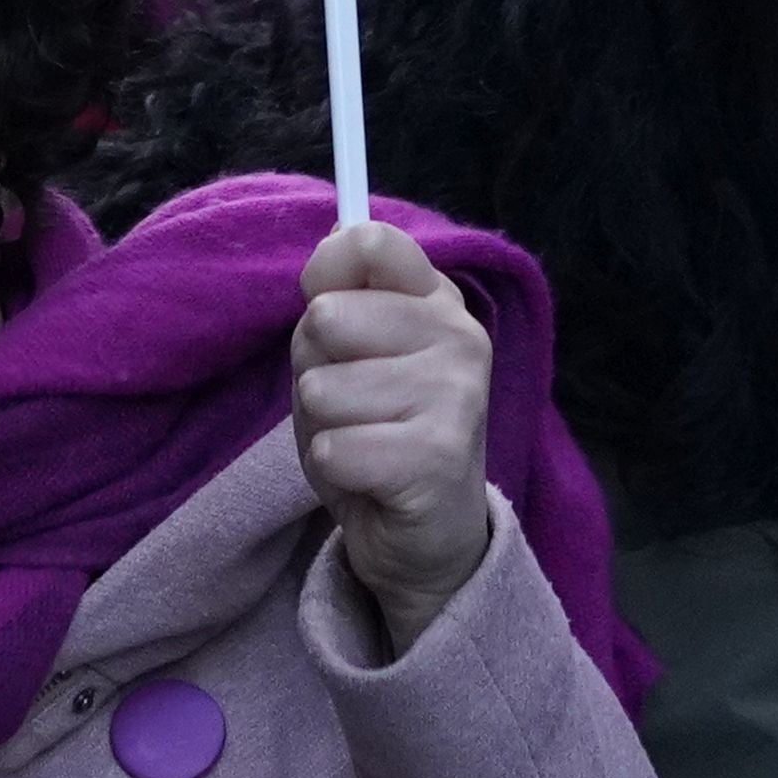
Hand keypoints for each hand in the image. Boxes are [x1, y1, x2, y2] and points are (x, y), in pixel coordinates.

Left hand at [288, 217, 497, 651]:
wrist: (425, 536)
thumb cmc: (379, 430)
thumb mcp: (351, 354)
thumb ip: (339, 297)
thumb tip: (331, 241)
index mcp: (438, 300)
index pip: (370, 243)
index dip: (327, 276)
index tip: (336, 321)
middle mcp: (460, 337)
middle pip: (325, 318)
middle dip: (316, 370)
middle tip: (354, 406)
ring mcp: (457, 396)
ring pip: (321, 390)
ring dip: (324, 427)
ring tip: (364, 442)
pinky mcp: (439, 458)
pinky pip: (332, 449)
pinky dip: (333, 469)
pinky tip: (369, 479)